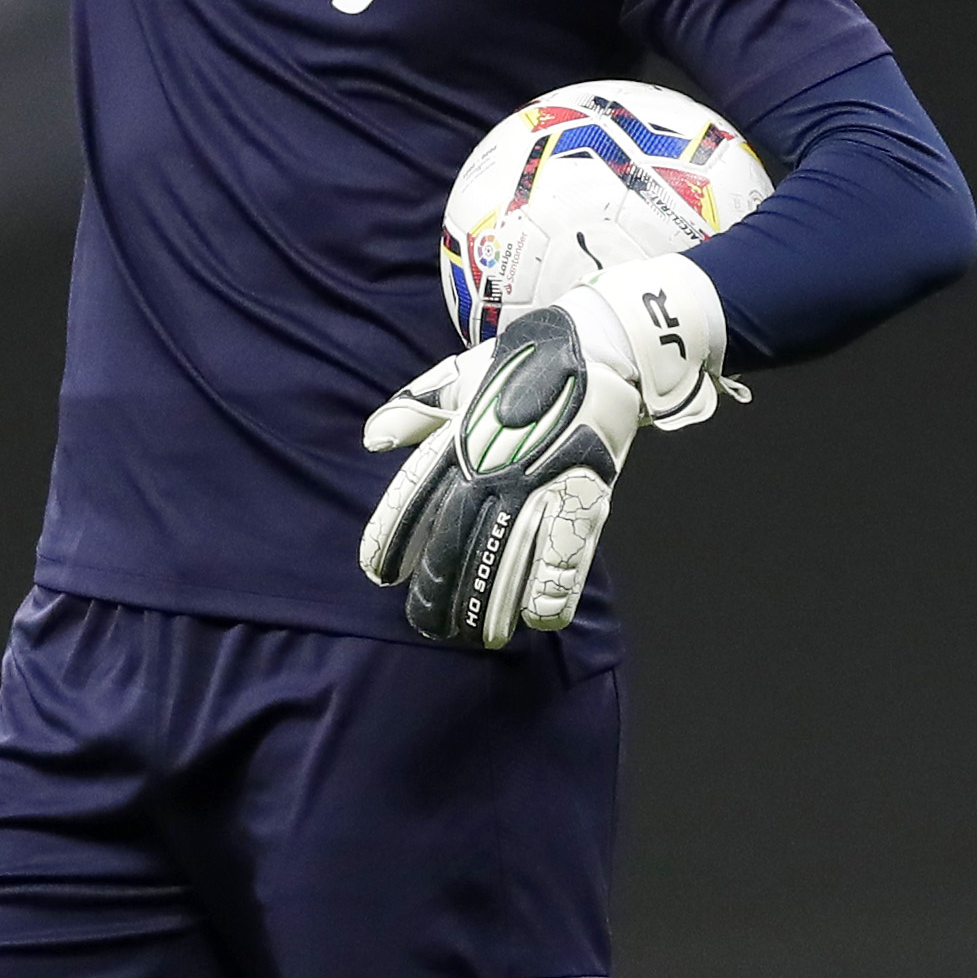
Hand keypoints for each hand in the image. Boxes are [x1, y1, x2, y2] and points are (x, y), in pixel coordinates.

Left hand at [357, 256, 728, 646]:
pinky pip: (566, 551)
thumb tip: (373, 437)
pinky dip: (553, 588)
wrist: (603, 343)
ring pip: (506, 557)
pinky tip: (538, 618)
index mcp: (460, 437)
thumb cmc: (527, 359)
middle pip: (455, 541)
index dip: (392, 538)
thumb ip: (417, 407)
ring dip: (490, 602)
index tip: (378, 572)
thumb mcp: (461, 375)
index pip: (414, 495)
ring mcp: (541, 482)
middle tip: (426, 621)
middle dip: (437, 588)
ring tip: (478, 634)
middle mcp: (494, 466)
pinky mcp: (587, 492)